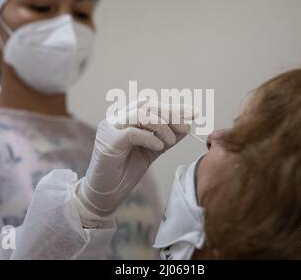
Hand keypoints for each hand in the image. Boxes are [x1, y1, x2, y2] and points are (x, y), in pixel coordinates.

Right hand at [77, 100, 196, 217]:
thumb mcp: (152, 151)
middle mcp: (116, 120)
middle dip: (170, 114)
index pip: (151, 106)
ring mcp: (110, 128)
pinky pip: (132, 132)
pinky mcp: (108, 141)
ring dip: (161, 126)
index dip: (173, 107)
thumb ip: (167, 137)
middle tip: (186, 127)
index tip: (194, 113)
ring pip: (139, 115)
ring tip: (169, 142)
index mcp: (126, 119)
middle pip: (146, 106)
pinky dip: (149, 138)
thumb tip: (187, 125)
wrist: (106, 194)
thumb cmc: (126, 172)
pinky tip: (159, 147)